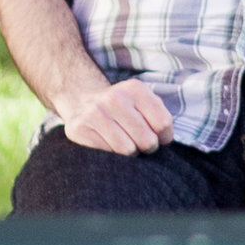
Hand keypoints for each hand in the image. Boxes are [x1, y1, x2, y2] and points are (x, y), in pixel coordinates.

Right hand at [58, 78, 173, 153]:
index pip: (163, 124)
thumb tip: (165, 140)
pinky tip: (108, 145)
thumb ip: (159, 117)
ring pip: (127, 151)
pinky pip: (107, 155)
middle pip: (146, 140)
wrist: (82, 102)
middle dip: (147, 148)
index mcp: (135, 89)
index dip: (163, 138)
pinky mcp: (79, 128)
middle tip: (139, 144)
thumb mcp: (142, 102)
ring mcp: (95, 113)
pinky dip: (111, 156)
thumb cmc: (121, 108)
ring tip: (124, 144)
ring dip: (130, 154)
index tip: (157, 138)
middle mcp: (115, 98)